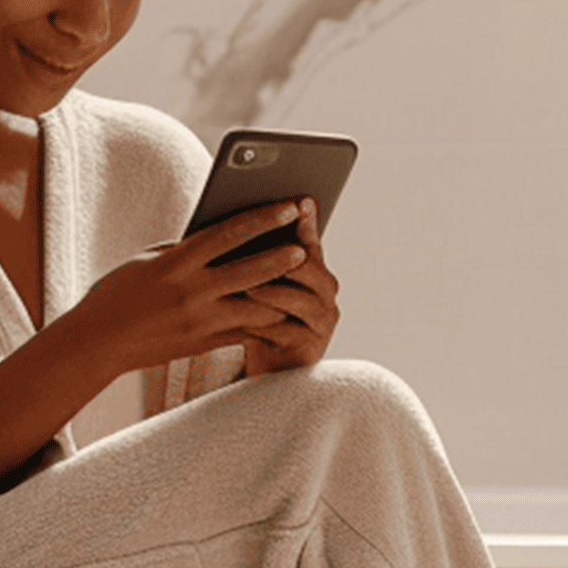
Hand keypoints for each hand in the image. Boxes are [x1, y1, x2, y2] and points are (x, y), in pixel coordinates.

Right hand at [62, 201, 323, 382]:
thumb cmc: (117, 295)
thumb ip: (183, 251)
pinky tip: (279, 313)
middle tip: (307, 246)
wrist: (96, 343)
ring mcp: (199, 322)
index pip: (228, 233)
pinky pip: (244, 332)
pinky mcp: (202, 345)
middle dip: (282, 257)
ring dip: (280, 295)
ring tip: (300, 284)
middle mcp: (191, 292)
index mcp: (176, 263)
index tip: (288, 207)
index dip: (262, 218)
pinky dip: (263, 322)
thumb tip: (219, 239)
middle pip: (250, 271)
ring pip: (255, 308)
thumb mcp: (147, 262)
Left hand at [240, 201, 340, 375]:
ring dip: (273, 293)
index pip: (310, 241)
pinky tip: (244, 322)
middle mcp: (325, 293)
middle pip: (309, 268)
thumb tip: (242, 218)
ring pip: (301, 301)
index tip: (299, 202)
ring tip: (248, 288)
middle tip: (260, 252)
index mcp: (315, 270)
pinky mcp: (310, 348)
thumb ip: (258, 254)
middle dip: (284, 259)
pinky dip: (266, 327)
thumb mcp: (259, 283)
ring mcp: (322, 322)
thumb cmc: (258, 317)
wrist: (266, 365)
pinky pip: (289, 334)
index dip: (306, 223)